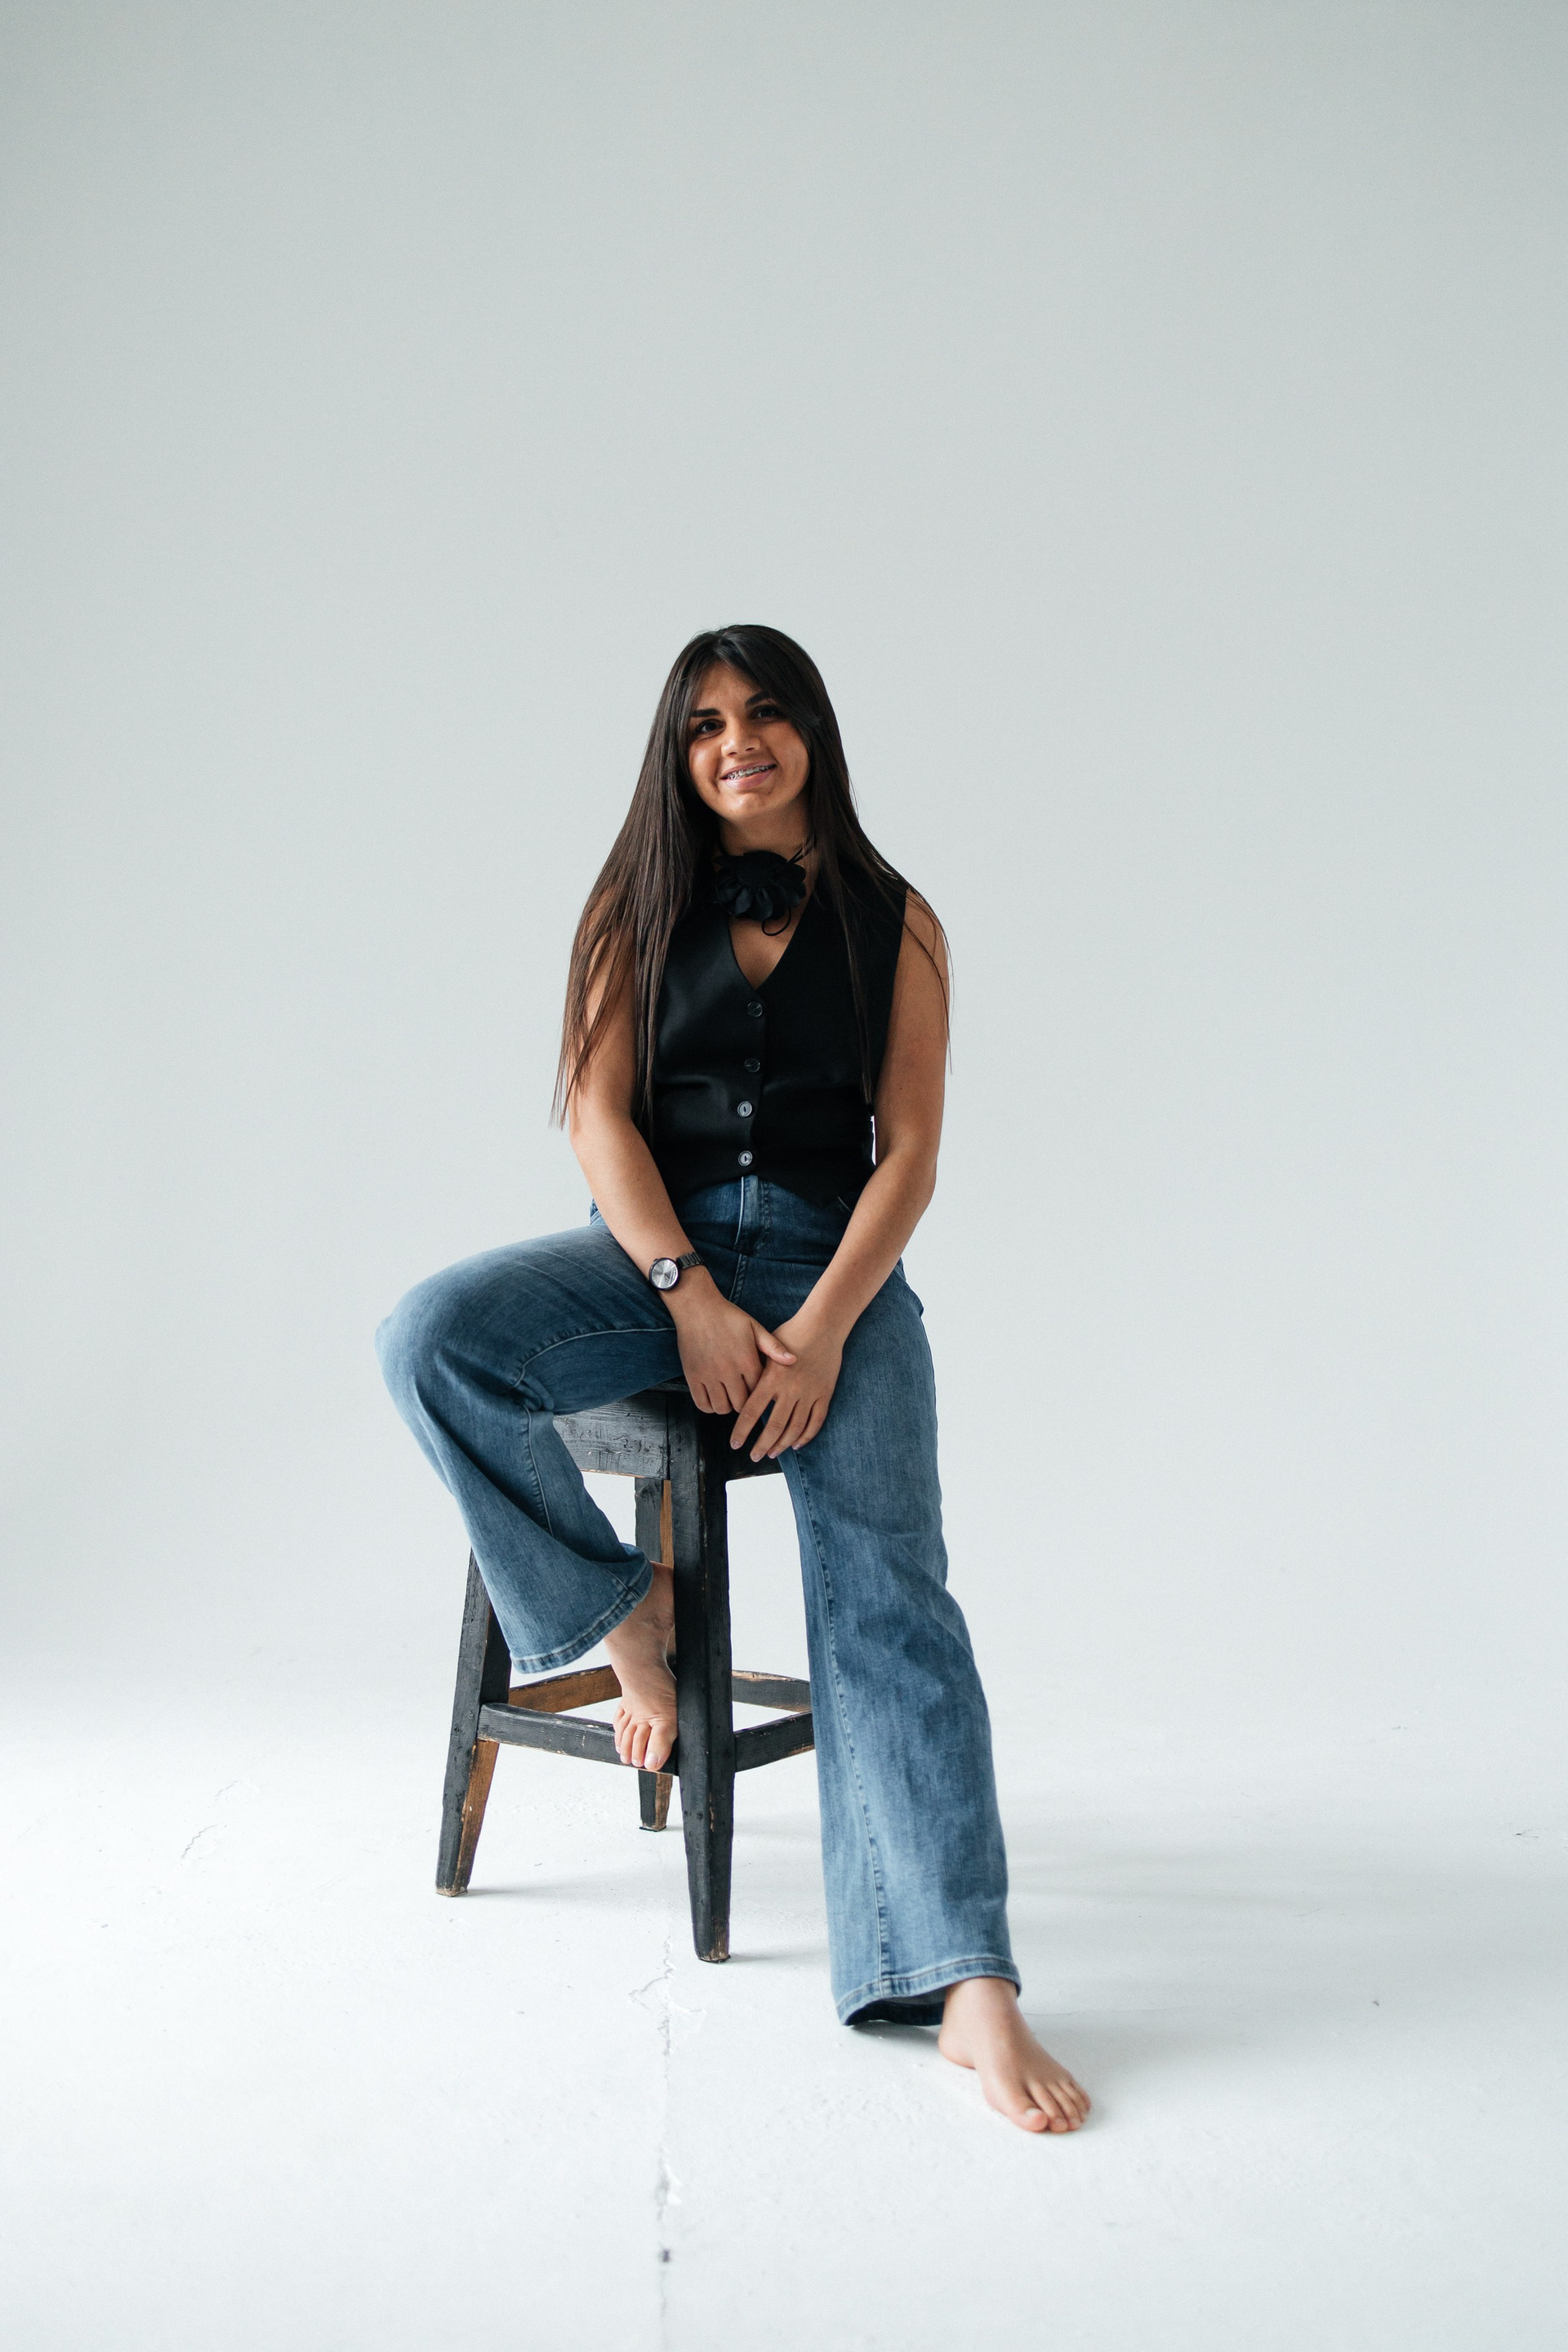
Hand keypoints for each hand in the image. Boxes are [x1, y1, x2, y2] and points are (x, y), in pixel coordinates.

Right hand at [667, 1272, 794, 1414]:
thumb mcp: (754, 1327)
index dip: (760, 1393)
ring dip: (728, 1406)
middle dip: (745, 1403)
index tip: (759, 1389)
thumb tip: (794, 1361)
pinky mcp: (693, 1376)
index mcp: (746, 1360)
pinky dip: (709, 1406)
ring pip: (722, 1408)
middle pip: (741, 1404)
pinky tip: (714, 1397)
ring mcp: (709, 1375)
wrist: (697, 1307)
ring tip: (729, 1396)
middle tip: (744, 1395)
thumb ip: (774, 1347)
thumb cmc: (728, 1316)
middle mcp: (728, 1371)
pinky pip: (703, 1404)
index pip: (759, 1391)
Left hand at [728, 1307, 842, 1460]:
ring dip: (782, 1444)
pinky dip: (806, 1435)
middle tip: (753, 1456)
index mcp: (772, 1378)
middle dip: (761, 1445)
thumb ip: (757, 1370)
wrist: (823, 1325)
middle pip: (773, 1426)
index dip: (742, 1431)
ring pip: (795, 1428)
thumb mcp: (768, 1348)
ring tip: (772, 1453)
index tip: (735, 1444)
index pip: (751, 1411)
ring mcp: (809, 1393)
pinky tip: (796, 1443)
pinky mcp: (825, 1393)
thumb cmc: (792, 1332)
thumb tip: (743, 1390)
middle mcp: (790, 1389)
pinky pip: (816, 1421)